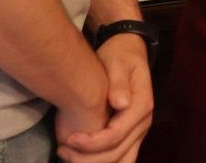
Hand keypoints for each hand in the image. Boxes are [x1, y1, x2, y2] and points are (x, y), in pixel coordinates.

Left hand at [60, 35, 153, 162]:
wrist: (128, 53)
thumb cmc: (120, 56)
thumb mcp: (118, 62)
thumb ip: (119, 82)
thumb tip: (121, 103)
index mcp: (141, 106)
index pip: (116, 135)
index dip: (92, 143)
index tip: (69, 139)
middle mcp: (143, 123)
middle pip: (118, 154)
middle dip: (88, 158)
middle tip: (62, 151)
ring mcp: (139, 131)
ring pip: (122, 161)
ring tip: (69, 157)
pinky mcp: (132, 135)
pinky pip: (121, 157)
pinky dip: (103, 162)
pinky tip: (81, 158)